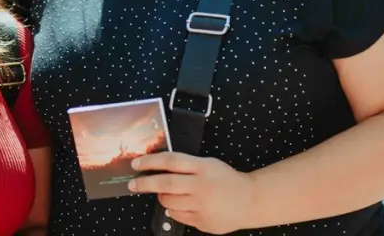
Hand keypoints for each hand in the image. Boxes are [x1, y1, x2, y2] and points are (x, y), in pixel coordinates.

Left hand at [128, 152, 255, 234]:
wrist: (250, 201)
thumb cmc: (226, 180)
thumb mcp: (209, 164)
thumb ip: (186, 165)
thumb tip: (156, 167)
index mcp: (203, 168)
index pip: (171, 161)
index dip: (150, 161)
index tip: (136, 163)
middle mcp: (202, 186)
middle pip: (166, 184)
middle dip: (145, 184)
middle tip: (133, 184)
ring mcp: (202, 206)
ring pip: (168, 203)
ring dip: (162, 198)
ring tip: (168, 194)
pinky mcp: (202, 222)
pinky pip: (177, 216)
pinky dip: (174, 210)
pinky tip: (183, 205)